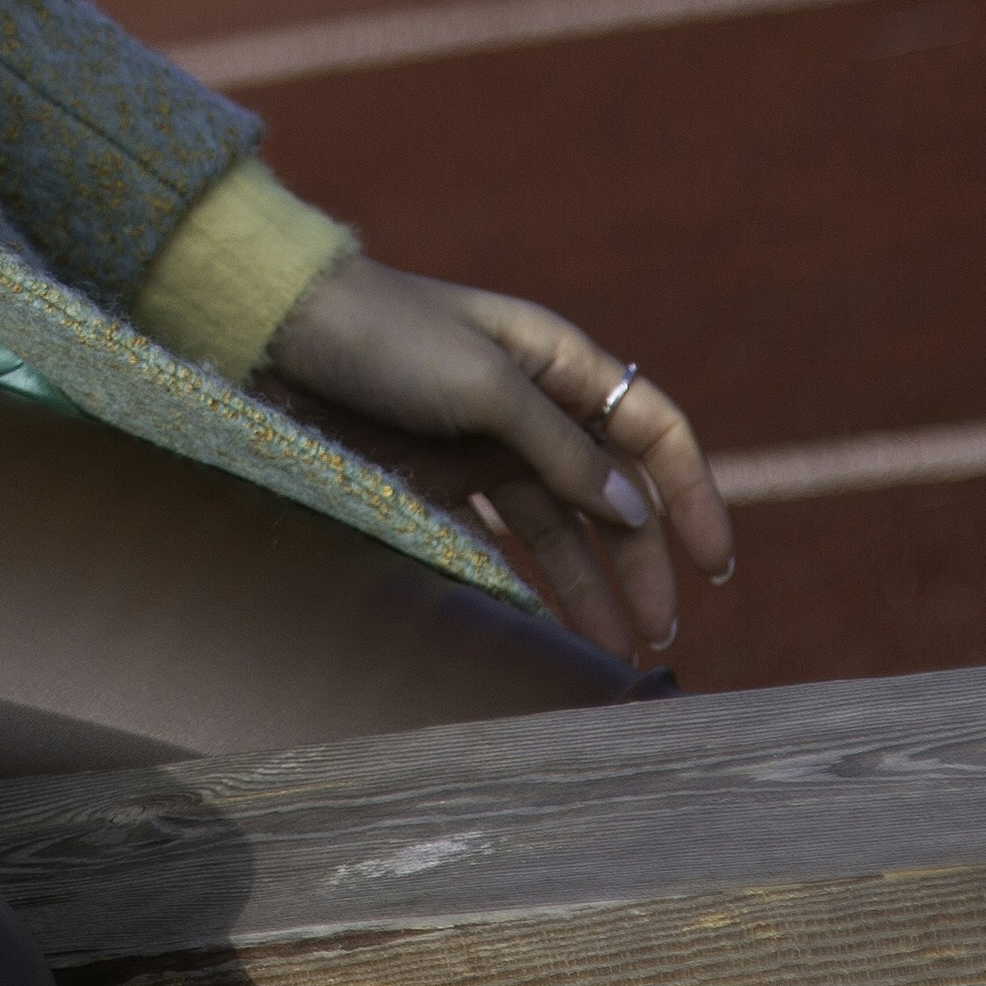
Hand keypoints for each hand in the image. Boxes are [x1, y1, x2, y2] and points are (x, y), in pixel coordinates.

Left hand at [257, 257, 734, 663]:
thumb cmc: (382, 337)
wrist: (270, 334)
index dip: (691, 493)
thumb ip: (560, 449)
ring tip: (610, 652)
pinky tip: (537, 631)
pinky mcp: (430, 480)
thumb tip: (632, 511)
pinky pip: (493, 544)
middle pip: (608, 493)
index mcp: (556, 360)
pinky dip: (519, 586)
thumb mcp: (483, 384)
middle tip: (659, 635)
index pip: (650, 429)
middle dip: (640, 562)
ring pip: (555, 528)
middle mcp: (528, 406)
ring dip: (587, 586)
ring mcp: (479, 446)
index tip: (714, 565)